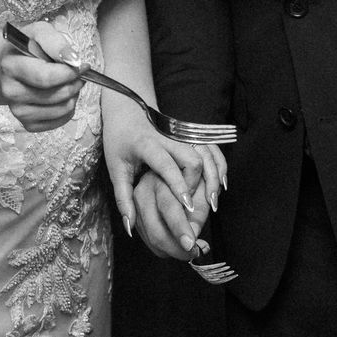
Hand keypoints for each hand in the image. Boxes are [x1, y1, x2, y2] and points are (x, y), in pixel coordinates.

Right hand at [0, 20, 84, 131]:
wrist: (7, 66)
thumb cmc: (26, 47)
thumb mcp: (38, 32)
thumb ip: (55, 41)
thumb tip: (73, 59)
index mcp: (10, 67)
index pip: (46, 78)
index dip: (70, 72)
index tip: (81, 65)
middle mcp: (11, 92)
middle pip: (57, 95)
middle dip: (75, 82)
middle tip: (77, 73)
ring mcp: (18, 110)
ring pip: (62, 109)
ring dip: (73, 95)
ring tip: (68, 82)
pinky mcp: (27, 123)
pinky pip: (60, 121)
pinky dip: (68, 109)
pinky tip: (62, 95)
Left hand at [103, 98, 225, 242]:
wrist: (127, 109)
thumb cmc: (119, 141)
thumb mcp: (115, 168)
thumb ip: (123, 198)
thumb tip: (129, 227)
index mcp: (147, 144)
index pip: (166, 164)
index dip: (178, 185)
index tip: (187, 206)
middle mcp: (168, 137)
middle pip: (192, 157)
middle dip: (199, 182)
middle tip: (197, 208)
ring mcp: (181, 134)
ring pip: (205, 152)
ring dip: (212, 175)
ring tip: (213, 200)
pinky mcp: (190, 135)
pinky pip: (211, 148)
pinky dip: (218, 165)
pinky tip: (221, 183)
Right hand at [130, 167, 212, 261]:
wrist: (176, 171)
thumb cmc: (193, 178)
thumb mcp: (200, 187)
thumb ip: (199, 210)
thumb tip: (193, 234)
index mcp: (161, 179)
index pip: (169, 207)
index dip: (180, 228)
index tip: (192, 245)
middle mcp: (143, 191)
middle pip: (155, 229)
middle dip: (176, 248)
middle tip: (195, 253)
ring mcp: (136, 206)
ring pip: (151, 238)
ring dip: (172, 251)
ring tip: (192, 251)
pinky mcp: (136, 216)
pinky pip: (149, 240)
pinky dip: (165, 249)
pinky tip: (180, 247)